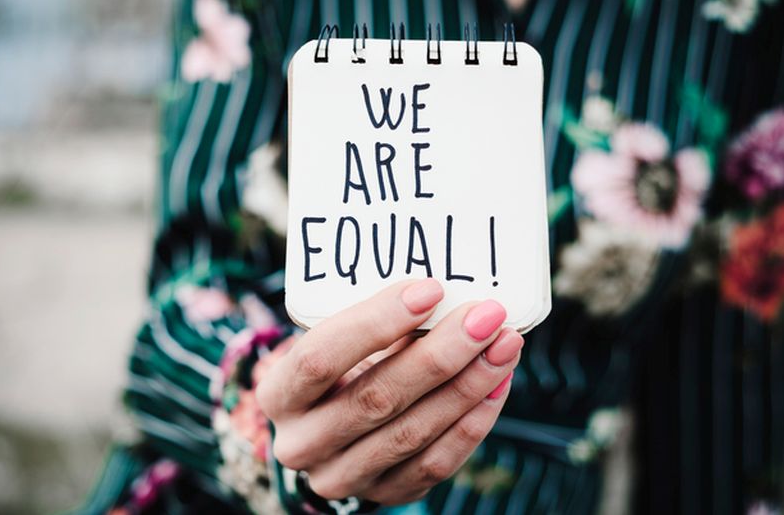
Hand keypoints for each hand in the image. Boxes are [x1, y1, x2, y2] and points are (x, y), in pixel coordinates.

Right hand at [256, 278, 522, 504]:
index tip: (431, 289)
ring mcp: (342, 477)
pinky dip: (473, 423)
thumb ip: (377, 325)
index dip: (376, 322)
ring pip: (411, 434)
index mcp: (279, 394)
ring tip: (505, 345)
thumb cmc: (339, 369)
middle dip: (440, 354)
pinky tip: (498, 385)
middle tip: (487, 316)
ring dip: (468, 386)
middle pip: (375, 398)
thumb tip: (443, 292)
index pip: (319, 357)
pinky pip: (434, 464)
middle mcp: (301, 443)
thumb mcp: (337, 342)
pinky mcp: (383, 495)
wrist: (330, 432)